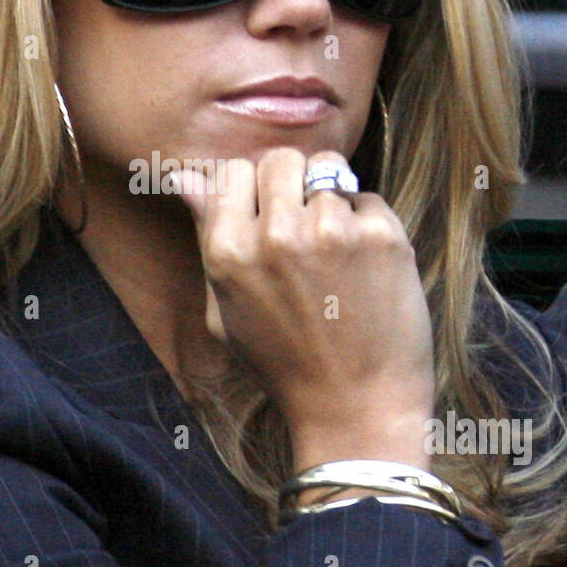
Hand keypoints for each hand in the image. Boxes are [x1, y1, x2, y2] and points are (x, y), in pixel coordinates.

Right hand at [171, 147, 435, 473]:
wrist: (357, 407)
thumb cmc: (285, 363)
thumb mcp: (224, 310)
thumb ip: (207, 237)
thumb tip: (185, 176)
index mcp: (229, 252)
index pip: (231, 171)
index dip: (248, 189)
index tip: (263, 215)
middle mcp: (277, 234)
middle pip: (280, 159)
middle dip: (290, 184)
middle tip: (302, 225)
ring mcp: (333, 231)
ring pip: (328, 170)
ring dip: (330, 199)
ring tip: (335, 247)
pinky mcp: (382, 235)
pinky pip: (368, 197)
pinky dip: (367, 223)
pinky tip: (365, 267)